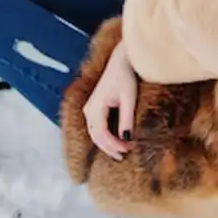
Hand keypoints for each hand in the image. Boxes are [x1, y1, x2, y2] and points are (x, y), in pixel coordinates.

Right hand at [82, 40, 136, 160]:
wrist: (121, 60)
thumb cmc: (125, 76)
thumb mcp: (129, 98)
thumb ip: (126, 118)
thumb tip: (126, 138)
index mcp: (94, 108)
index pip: (102, 134)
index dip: (114, 145)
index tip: (128, 150)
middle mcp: (89, 110)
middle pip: (96, 137)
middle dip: (110, 148)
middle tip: (124, 156)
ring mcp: (90, 109)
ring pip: (96, 133)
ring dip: (107, 144)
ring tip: (122, 151)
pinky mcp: (95, 107)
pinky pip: (98, 127)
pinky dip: (106, 136)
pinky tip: (117, 140)